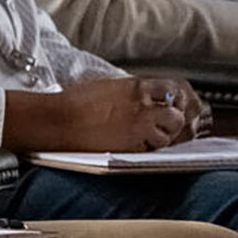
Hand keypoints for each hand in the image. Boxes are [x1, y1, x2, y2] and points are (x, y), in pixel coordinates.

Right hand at [5, 76, 205, 152]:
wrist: (61, 120)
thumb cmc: (75, 102)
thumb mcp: (106, 86)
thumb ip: (128, 91)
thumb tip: (140, 95)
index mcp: (135, 87)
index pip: (171, 90)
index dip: (173, 100)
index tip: (170, 105)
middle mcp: (142, 107)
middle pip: (176, 116)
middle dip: (172, 122)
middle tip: (162, 126)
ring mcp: (138, 128)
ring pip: (168, 136)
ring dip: (162, 138)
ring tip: (148, 138)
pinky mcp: (132, 147)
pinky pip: (152, 151)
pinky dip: (149, 150)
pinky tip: (138, 147)